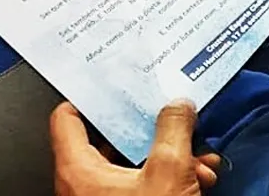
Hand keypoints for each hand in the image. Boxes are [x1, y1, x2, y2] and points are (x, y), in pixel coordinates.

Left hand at [51, 100, 220, 195]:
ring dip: (173, 155)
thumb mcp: (167, 170)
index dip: (94, 97)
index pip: (67, 117)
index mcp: (79, 169)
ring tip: (200, 158)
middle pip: (114, 138)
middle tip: (178, 122)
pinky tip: (200, 177)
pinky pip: (146, 183)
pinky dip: (172, 176)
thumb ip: (173, 130)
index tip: (120, 85)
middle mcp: (86, 183)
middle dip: (156, 130)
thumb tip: (178, 105)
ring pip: (137, 162)